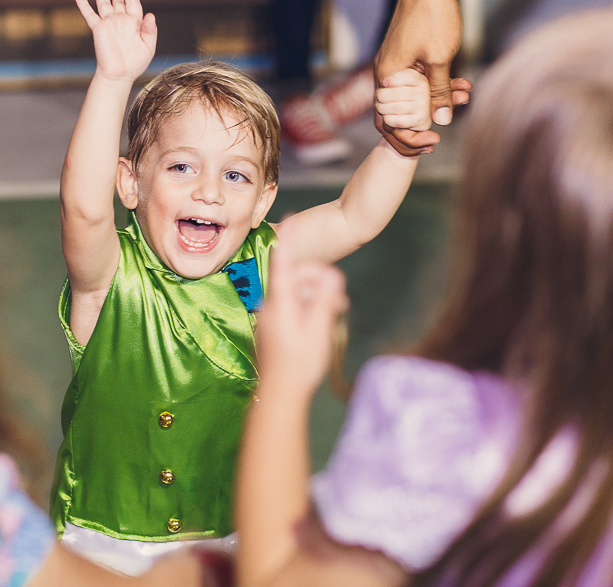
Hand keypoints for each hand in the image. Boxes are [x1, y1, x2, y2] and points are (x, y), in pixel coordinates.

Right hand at [76, 0, 156, 83]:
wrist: (119, 74)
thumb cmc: (135, 63)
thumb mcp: (148, 45)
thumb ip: (150, 29)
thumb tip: (150, 14)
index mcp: (134, 23)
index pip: (133, 2)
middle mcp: (121, 21)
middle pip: (119, 0)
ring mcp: (109, 24)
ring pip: (104, 4)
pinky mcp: (98, 29)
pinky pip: (90, 15)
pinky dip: (84, 6)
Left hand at [255, 240, 347, 398]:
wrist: (280, 395)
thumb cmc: (299, 365)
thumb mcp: (318, 330)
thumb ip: (325, 300)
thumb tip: (333, 275)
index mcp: (279, 303)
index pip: (283, 262)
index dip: (290, 239)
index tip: (291, 218)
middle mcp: (270, 306)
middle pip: (295, 279)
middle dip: (319, 281)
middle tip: (342, 298)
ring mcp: (270, 318)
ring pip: (296, 295)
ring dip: (317, 297)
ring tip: (338, 311)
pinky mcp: (272, 330)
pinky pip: (292, 308)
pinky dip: (309, 308)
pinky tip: (324, 321)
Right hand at [373, 0, 467, 152]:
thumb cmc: (432, 16)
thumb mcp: (441, 59)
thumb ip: (439, 92)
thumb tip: (442, 120)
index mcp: (386, 76)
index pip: (389, 121)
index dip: (409, 137)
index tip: (433, 141)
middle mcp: (384, 72)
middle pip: (400, 111)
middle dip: (425, 121)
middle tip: (446, 128)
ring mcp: (394, 63)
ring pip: (413, 94)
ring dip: (437, 100)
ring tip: (464, 98)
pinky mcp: (405, 55)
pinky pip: (418, 79)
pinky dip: (437, 84)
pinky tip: (461, 84)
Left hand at [375, 68, 431, 132]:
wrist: (415, 118)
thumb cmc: (402, 98)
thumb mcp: (400, 84)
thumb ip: (394, 79)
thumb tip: (385, 83)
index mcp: (420, 80)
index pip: (409, 76)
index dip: (393, 79)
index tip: (384, 83)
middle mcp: (424, 93)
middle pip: (396, 93)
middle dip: (382, 96)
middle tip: (379, 98)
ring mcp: (423, 108)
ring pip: (396, 108)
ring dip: (382, 108)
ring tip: (380, 107)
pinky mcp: (420, 122)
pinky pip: (397, 121)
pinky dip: (388, 119)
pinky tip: (387, 117)